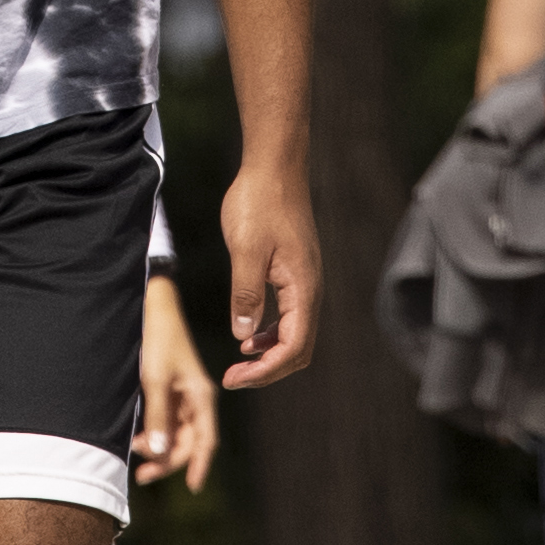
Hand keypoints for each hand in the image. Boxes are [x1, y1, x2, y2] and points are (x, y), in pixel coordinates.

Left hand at [134, 274, 219, 487]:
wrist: (153, 307)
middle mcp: (197, 399)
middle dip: (167, 460)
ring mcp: (184, 396)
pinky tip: (137, 439)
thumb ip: (157, 416)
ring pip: (175, 434)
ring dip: (158, 448)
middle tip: (142, 474)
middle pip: (188, 442)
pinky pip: (165, 422)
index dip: (199, 465)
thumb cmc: (158, 339)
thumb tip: (159, 452)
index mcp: (202, 396)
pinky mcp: (170, 392)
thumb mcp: (154, 379)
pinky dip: (154, 433)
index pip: (206, 441)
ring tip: (135, 453)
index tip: (193, 487)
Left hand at [215, 155, 318, 388]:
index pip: (292, 347)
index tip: (233, 377)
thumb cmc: (259, 202)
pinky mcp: (296, 272)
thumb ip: (246, 294)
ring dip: (270, 353)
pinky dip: (271, 332)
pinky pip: (290, 314)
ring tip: (240, 361)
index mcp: (303, 288)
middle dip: (268, 369)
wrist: (275, 166)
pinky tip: (250, 332)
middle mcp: (310, 289)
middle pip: (299, 348)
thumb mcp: (245, 250)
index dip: (264, 370)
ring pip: (295, 333)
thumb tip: (243, 335)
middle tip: (233, 377)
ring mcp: (305, 281)